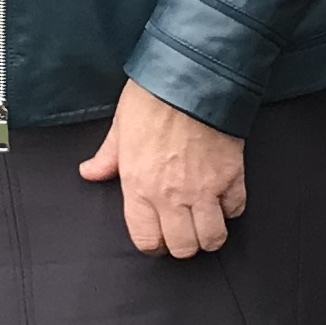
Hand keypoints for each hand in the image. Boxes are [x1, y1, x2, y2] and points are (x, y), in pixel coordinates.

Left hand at [80, 78, 246, 258]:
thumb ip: (106, 158)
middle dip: (183, 243)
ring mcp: (204, 188)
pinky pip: (235, 209)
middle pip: (183, 247)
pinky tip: (222, 196)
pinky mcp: (231, 176)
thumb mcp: (120, 128)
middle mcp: (171, 195)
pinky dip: (230, 207)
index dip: (154, 244)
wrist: (190, 77)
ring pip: (212, 238)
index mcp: (139, 186)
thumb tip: (90, 172)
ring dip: (209, 233)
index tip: (159, 236)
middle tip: (184, 228)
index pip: (147, 240)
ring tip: (205, 219)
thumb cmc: (152, 98)